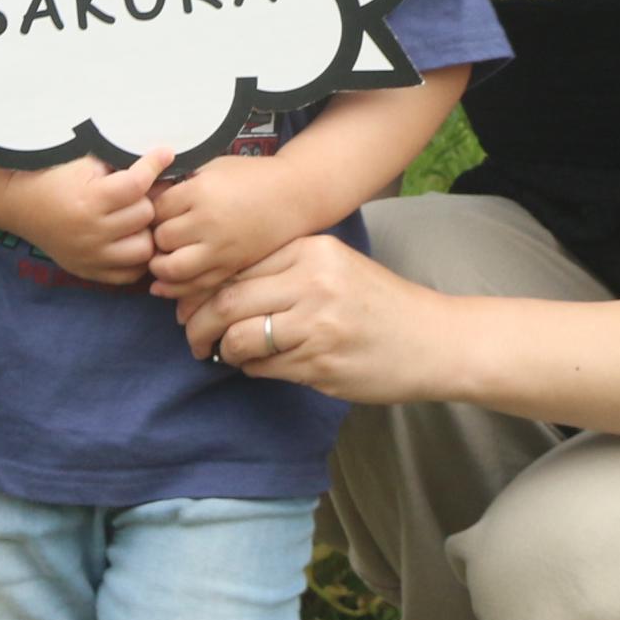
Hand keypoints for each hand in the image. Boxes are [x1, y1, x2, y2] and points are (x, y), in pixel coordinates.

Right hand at [0, 150, 167, 284]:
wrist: (21, 204)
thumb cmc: (56, 177)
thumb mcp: (85, 162)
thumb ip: (122, 163)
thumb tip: (164, 159)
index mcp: (90, 200)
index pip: (137, 184)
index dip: (154, 164)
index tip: (165, 154)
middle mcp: (91, 232)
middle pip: (144, 215)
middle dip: (145, 199)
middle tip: (140, 190)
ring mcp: (91, 256)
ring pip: (144, 249)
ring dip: (145, 231)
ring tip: (136, 218)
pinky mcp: (89, 272)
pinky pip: (130, 274)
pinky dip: (136, 258)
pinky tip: (129, 239)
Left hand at [146, 153, 322, 300]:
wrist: (293, 196)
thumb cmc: (250, 176)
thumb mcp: (212, 167)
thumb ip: (179, 182)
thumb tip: (144, 197)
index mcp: (200, 192)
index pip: (155, 209)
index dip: (150, 211)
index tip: (155, 210)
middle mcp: (208, 223)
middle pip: (160, 239)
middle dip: (154, 238)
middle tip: (156, 234)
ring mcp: (221, 248)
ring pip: (172, 269)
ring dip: (160, 266)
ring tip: (161, 257)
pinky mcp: (231, 267)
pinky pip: (195, 285)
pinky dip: (175, 288)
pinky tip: (166, 282)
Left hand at [178, 234, 448, 405]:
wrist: (432, 341)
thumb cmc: (380, 304)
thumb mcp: (335, 267)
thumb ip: (285, 269)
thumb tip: (220, 286)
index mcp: (312, 251)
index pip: (236, 265)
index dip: (201, 287)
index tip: (187, 302)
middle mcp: (312, 283)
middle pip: (228, 300)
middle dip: (198, 322)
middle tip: (191, 335)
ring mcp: (316, 326)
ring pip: (240, 337)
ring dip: (222, 349)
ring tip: (221, 353)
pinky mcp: (319, 365)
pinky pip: (263, 368)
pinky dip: (250, 368)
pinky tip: (257, 365)